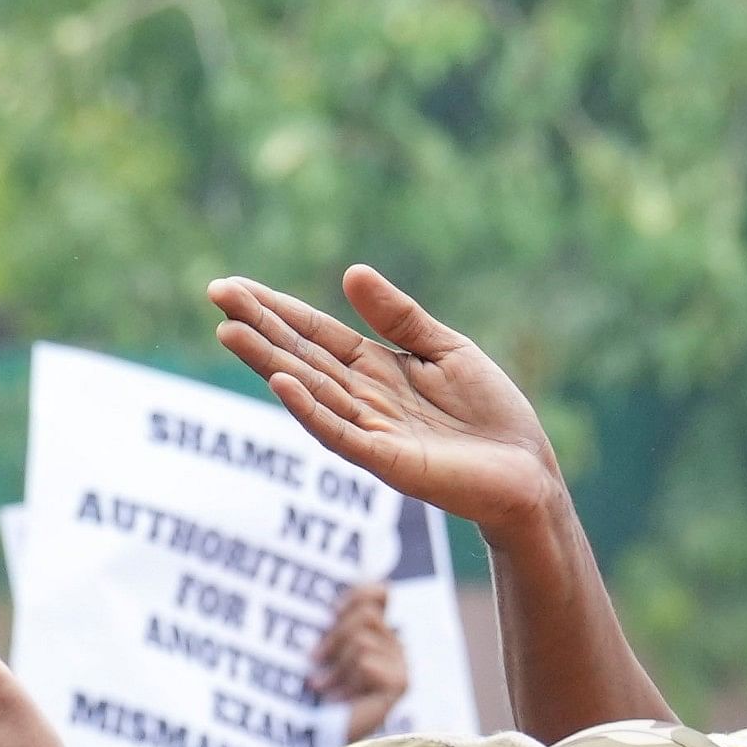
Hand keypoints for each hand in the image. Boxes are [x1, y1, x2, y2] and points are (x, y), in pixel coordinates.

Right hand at [211, 267, 564, 532]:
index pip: (316, 334)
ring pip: (310, 392)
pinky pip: (341, 434)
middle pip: (302, 357)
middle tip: (216, 294)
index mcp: (377, 369)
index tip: (233, 286)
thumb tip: (351, 272)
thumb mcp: (446, 350)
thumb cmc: (492, 416)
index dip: (277, 309)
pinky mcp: (388, 461)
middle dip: (260, 327)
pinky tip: (282, 384)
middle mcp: (364, 399)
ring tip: (230, 331)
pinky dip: (311, 410)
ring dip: (270, 362)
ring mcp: (371, 431)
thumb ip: (400, 318)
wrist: (530, 474)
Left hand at [309, 581, 409, 741]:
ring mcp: (400, 665)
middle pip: (366, 613)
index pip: (379, 593)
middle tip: (313, 661)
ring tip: (321, 688)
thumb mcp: (315, 651)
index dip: (358, 593)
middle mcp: (392, 646)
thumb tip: (334, 599)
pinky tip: (337, 701)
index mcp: (372, 633)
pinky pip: (366, 661)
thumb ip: (329, 624)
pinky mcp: (400, 683)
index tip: (330, 613)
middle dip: (333, 637)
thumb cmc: (304, 696)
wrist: (309, 740)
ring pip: (362, 639)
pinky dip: (345, 681)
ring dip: (335, 665)